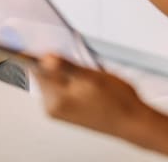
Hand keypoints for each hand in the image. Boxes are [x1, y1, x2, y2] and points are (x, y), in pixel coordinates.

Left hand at [32, 55, 146, 138]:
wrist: (132, 121)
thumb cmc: (116, 101)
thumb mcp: (90, 76)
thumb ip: (65, 66)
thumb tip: (45, 58)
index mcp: (55, 100)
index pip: (36, 69)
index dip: (40, 54)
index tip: (46, 46)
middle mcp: (52, 107)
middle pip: (43, 73)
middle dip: (55, 64)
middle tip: (75, 63)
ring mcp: (59, 110)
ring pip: (52, 78)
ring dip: (63, 71)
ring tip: (84, 75)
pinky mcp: (66, 110)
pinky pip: (60, 87)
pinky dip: (68, 79)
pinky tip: (84, 82)